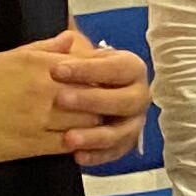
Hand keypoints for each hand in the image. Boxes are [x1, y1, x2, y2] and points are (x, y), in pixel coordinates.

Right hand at [0, 31, 149, 167]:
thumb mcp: (7, 58)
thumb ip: (44, 49)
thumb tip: (71, 40)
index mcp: (39, 65)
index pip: (88, 68)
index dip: (104, 77)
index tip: (111, 82)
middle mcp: (45, 90)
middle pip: (94, 96)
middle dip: (106, 102)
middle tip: (116, 107)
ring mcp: (41, 119)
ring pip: (87, 123)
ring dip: (97, 126)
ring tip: (103, 126)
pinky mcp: (33, 145)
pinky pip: (69, 145)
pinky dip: (81, 144)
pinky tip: (83, 143)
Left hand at [43, 28, 152, 171]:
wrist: (97, 92)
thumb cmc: (87, 71)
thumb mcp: (80, 57)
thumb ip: (71, 50)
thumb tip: (67, 37)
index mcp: (131, 69)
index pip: (114, 68)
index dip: (86, 70)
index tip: (56, 70)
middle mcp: (139, 95)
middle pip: (123, 101)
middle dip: (91, 101)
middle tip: (60, 100)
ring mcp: (135, 122)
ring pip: (121, 132)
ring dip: (95, 136)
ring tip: (68, 138)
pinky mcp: (126, 144)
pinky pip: (115, 153)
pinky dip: (97, 157)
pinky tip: (77, 157)